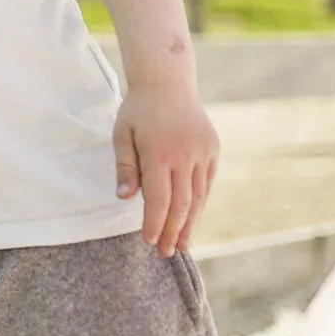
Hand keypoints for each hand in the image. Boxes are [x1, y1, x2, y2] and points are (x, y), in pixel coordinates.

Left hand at [112, 83, 218, 257]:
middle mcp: (185, 154)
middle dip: (173, 231)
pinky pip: (206, 183)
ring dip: (190, 222)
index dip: (155, 223)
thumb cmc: (138, 110)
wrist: (168, 83)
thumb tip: (126, 198)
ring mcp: (202, 152)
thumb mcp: (122, 134)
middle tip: (166, 252)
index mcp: (159, 152)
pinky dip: (199, 203)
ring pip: (198, 196)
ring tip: (183, 244)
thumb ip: (125, 167)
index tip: (149, 241)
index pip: (159, 199)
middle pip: (181, 203)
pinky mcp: (213, 150)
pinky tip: (191, 218)